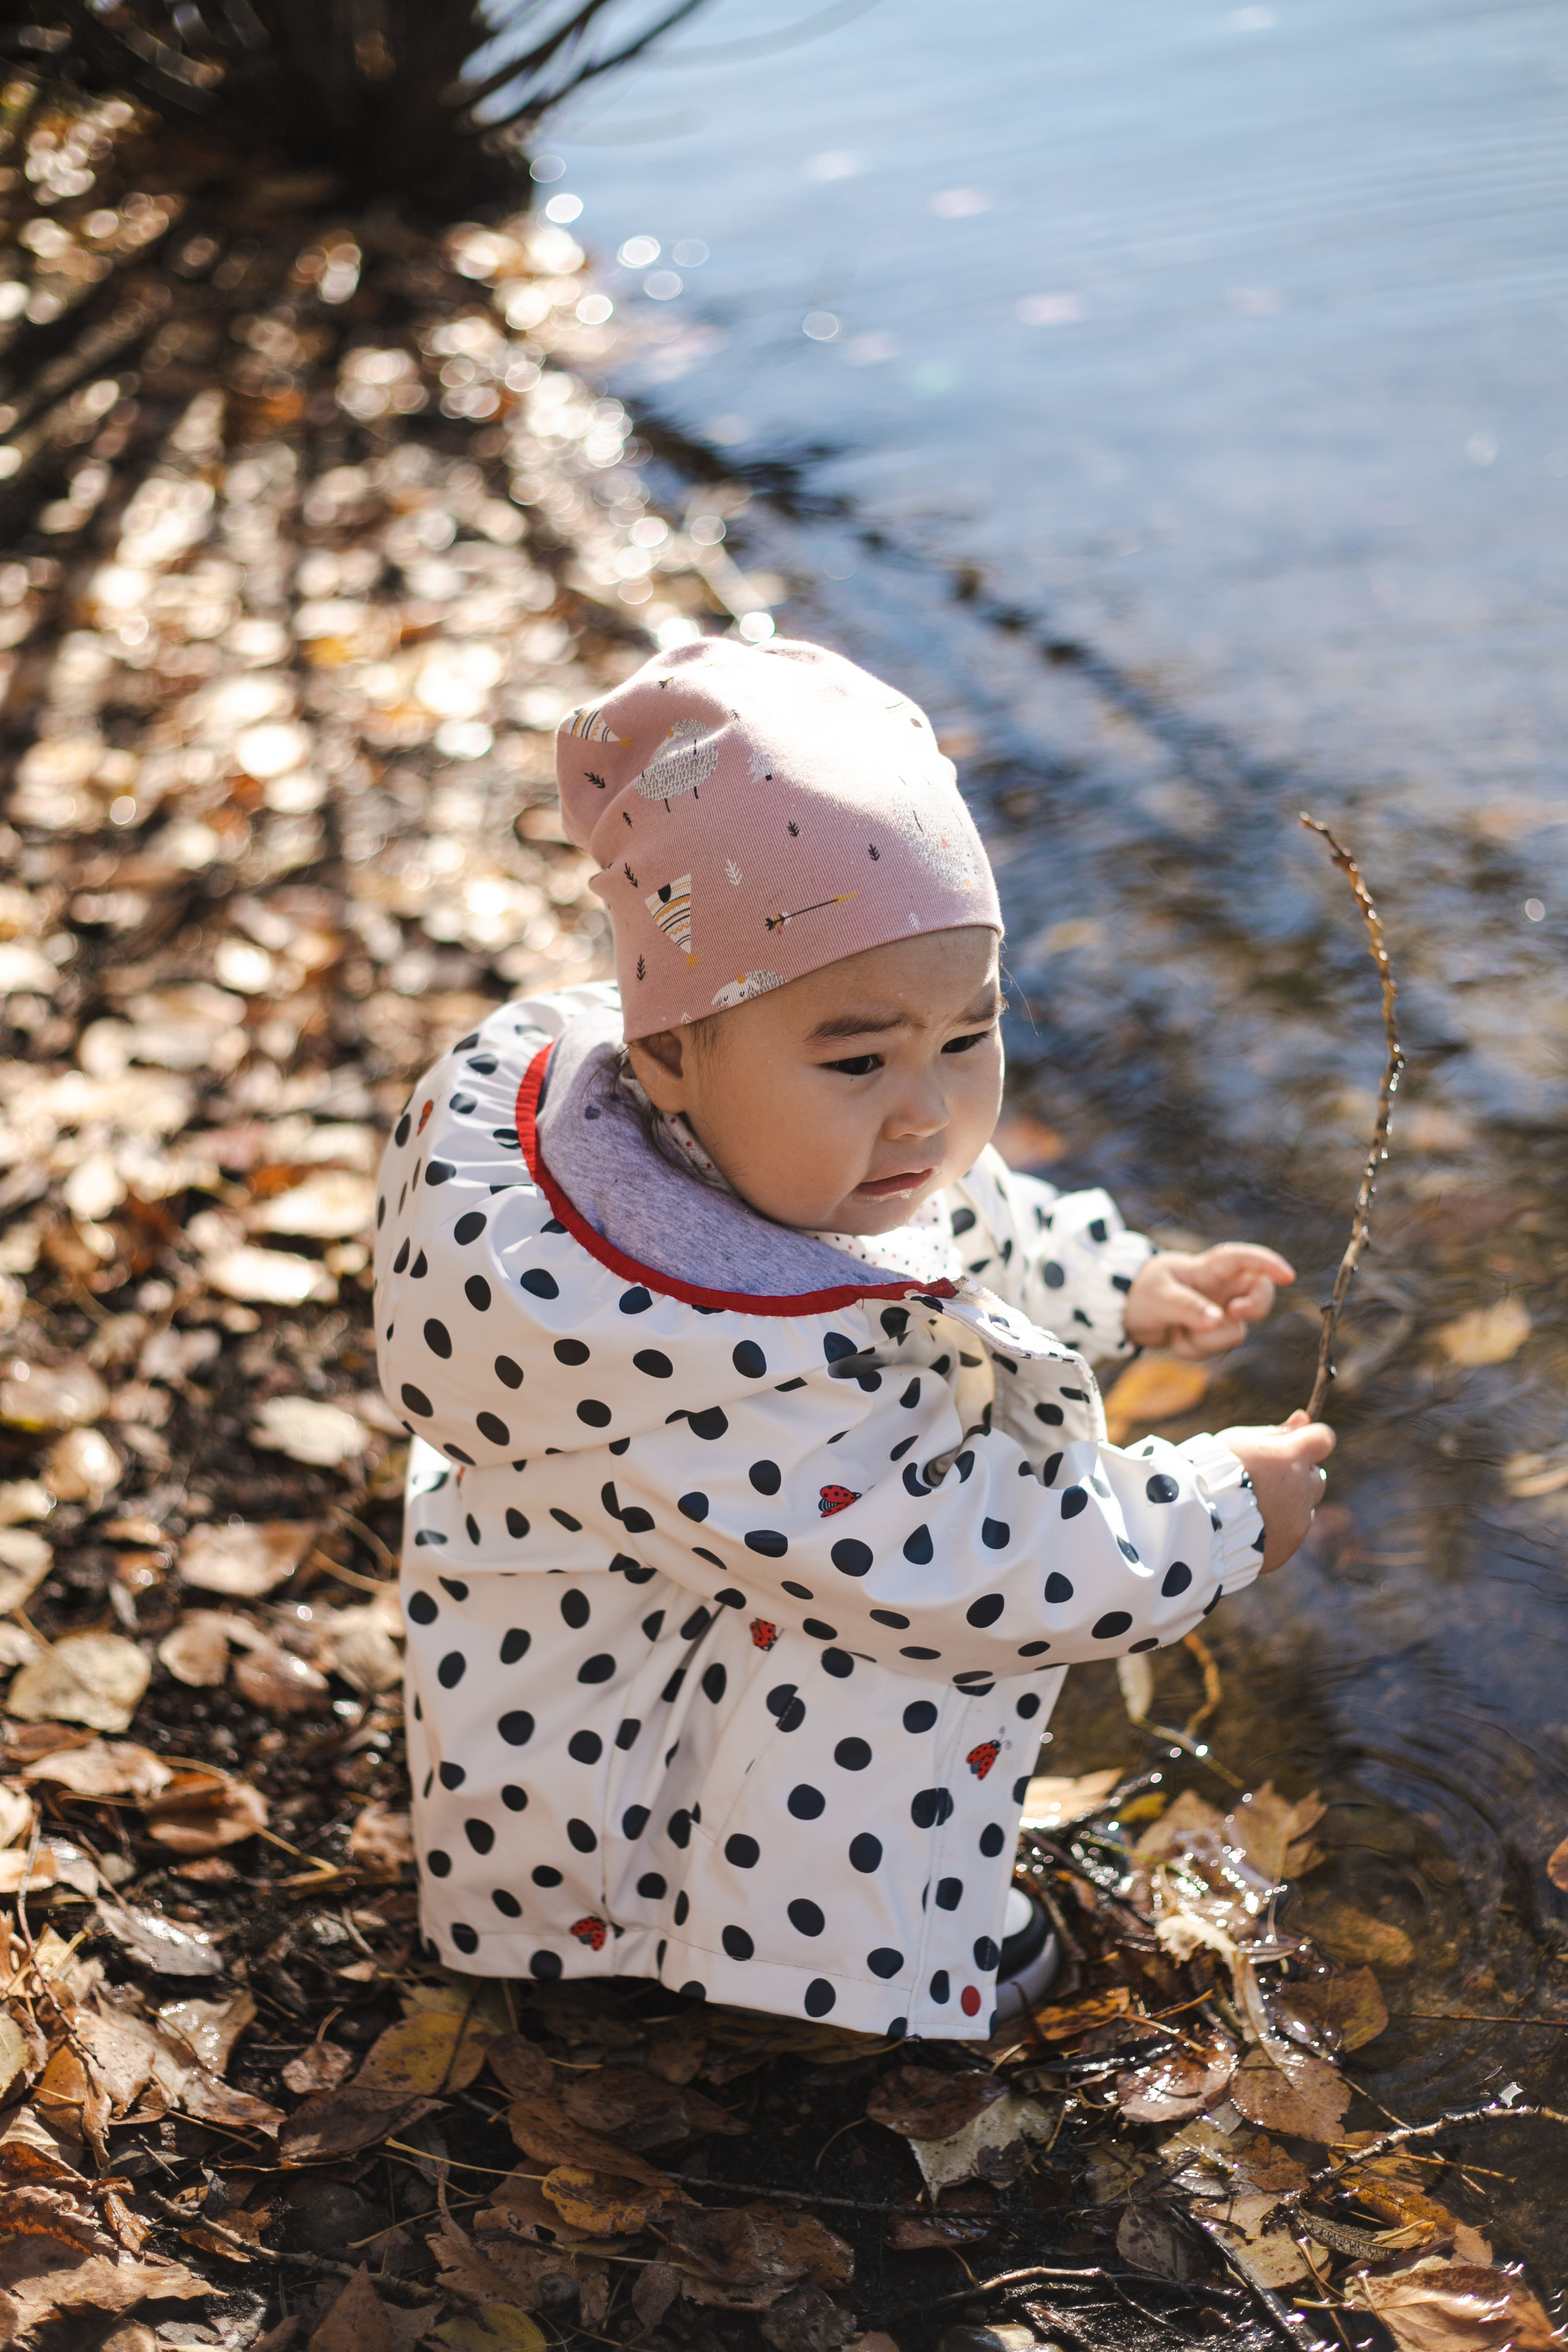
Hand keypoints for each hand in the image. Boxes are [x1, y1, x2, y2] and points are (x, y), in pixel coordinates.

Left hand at [1123, 1244, 1294, 1359]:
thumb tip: (1219, 1320)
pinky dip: (1194, 1349)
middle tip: (1232, 1313)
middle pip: (1259, 1296)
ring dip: (1205, 1339)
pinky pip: (1216, 1348)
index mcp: (1208, 1269)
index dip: (1268, 1263)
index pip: (1243, 1260)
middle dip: (1253, 1308)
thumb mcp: (1158, 1297)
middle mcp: (1221, 1290)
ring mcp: (1219, 1312)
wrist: (1124, 1314)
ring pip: (1235, 1331)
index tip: (1288, 1276)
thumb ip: (1187, 1307)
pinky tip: (1175, 1339)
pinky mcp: (1212, 1334)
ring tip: (1175, 1331)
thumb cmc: (1141, 1292)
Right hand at [1215, 1410, 1335, 1571]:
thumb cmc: (1210, 1472)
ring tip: (1248, 1507)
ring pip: (1302, 1507)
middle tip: (1263, 1480)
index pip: (1324, 1438)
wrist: (1193, 1523)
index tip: (1292, 1446)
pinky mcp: (1288, 1547)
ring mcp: (1298, 1521)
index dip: (1310, 1440)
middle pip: (1316, 1477)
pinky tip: (1248, 1527)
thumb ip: (1275, 1432)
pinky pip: (1290, 1534)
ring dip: (1286, 1504)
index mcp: (1290, 1456)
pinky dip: (1276, 1529)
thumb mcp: (1240, 1441)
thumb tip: (1303, 1417)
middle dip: (1297, 1476)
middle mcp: (1302, 1488)